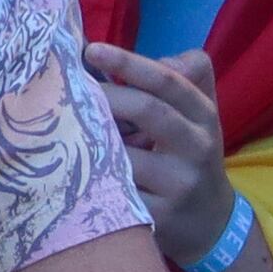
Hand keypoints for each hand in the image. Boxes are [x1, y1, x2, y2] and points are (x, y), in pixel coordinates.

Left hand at [88, 45, 236, 253]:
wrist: (210, 221)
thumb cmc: (191, 155)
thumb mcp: (200, 114)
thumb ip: (186, 75)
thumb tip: (155, 55)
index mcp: (204, 116)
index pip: (169, 82)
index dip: (129, 63)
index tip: (91, 50)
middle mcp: (198, 146)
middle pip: (149, 110)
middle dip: (104, 96)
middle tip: (68, 90)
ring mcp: (180, 184)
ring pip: (125, 153)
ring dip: (91, 138)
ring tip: (62, 127)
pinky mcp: (161, 216)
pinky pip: (117, 191)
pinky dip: (90, 176)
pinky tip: (70, 167)